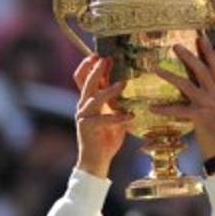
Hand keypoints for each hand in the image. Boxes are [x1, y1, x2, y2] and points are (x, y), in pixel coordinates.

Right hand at [73, 55, 134, 178]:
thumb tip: (125, 85)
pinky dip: (118, 118)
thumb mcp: (113, 115)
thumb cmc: (106, 137)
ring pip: (94, 98)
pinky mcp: (88, 128)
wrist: (96, 160)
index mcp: (88, 101)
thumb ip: (115, 101)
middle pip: (87, 83)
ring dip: (109, 90)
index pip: (83, 78)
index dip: (88, 66)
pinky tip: (131, 115)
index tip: (100, 55)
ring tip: (122, 84)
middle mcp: (83, 106)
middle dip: (96, 70)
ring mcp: (84, 116)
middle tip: (106, 59)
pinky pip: (104, 120)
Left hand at [151, 35, 214, 158]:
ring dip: (170, 76)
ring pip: (188, 86)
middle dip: (189, 57)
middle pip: (202, 70)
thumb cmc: (214, 125)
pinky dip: (164, 108)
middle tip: (175, 45)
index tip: (200, 36)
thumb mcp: (214, 104)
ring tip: (156, 69)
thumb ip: (206, 89)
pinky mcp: (200, 117)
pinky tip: (152, 107)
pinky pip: (179, 110)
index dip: (208, 51)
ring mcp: (208, 105)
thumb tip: (193, 76)